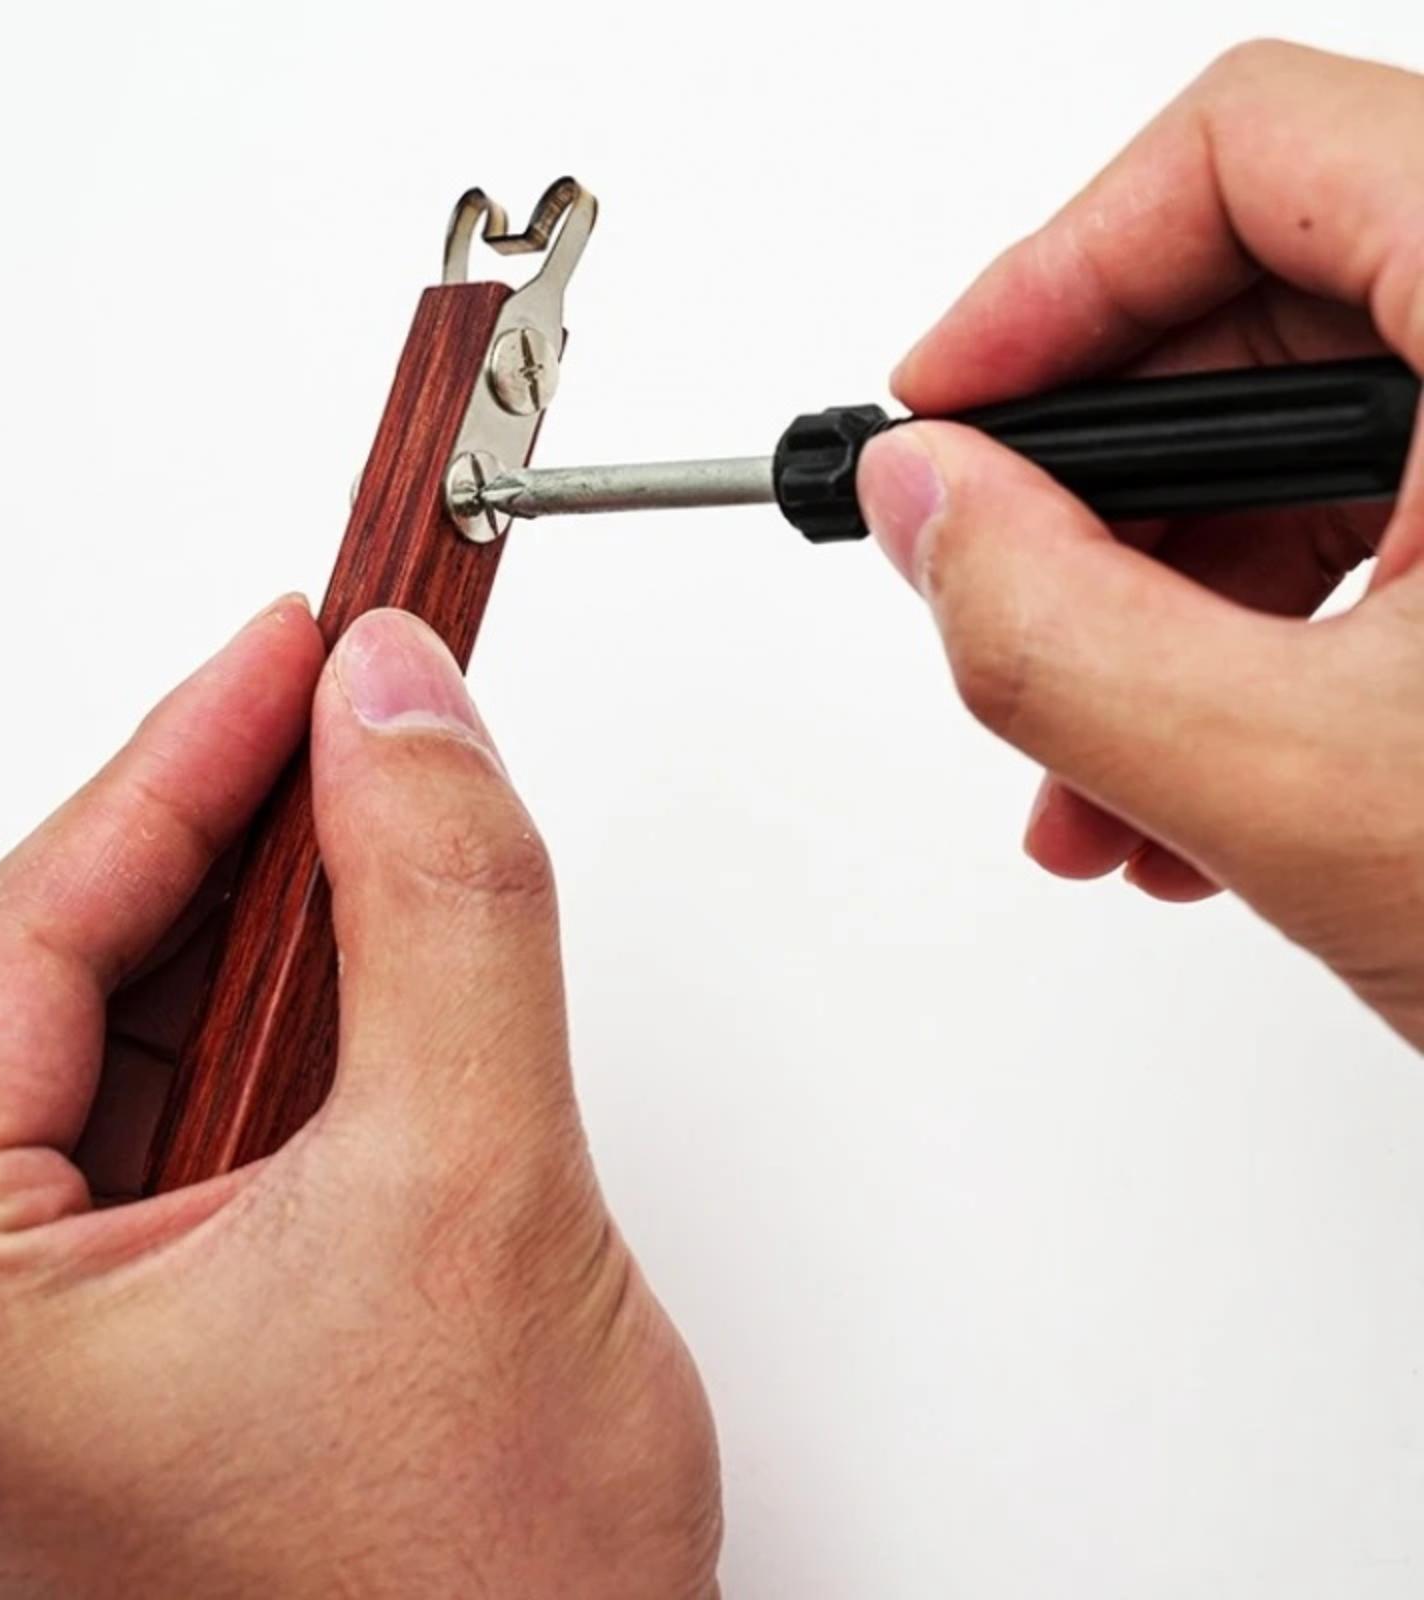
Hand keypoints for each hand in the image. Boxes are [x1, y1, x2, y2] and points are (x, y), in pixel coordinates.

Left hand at [0, 601, 720, 1597]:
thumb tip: (400, 707)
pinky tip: (363, 951)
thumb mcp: (482, 1188)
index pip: (22, 939)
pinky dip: (276, 1007)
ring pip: (122, 1033)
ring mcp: (41, 1344)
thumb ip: (446, 911)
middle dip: (209, 823)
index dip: (172, 760)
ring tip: (367, 808)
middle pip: (53, 972)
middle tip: (333, 704)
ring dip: (253, 908)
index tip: (291, 647)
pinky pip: (178, 1109)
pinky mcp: (144, 1335)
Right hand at [859, 40, 1423, 1046]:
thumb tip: (926, 506)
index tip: (944, 411)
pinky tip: (1183, 797)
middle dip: (1088, 498)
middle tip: (986, 611)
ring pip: (1301, 456)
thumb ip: (1058, 633)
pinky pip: (1367, 542)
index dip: (1049, 277)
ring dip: (1148, 610)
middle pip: (1254, 311)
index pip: (1250, 155)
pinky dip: (1243, 655)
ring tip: (1086, 786)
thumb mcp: (1307, 782)